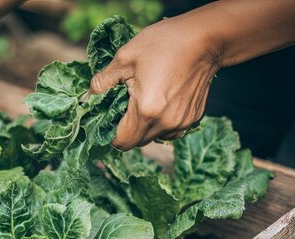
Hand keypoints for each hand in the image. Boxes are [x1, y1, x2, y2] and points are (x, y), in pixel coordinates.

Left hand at [90, 17, 219, 149]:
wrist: (205, 39)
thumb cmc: (164, 44)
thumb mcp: (125, 57)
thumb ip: (103, 81)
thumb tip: (88, 96)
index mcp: (146, 110)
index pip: (121, 142)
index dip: (109, 134)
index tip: (107, 118)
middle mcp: (165, 123)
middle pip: (136, 142)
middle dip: (126, 129)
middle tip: (124, 105)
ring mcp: (181, 123)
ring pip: (153, 137)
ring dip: (144, 126)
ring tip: (144, 99)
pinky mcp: (192, 118)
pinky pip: (169, 130)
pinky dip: (160, 122)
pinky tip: (161, 100)